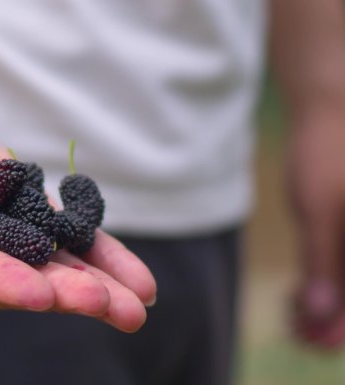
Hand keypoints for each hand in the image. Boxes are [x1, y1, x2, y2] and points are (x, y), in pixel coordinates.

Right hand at [0, 87, 156, 331]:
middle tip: (108, 307)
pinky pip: (59, 236)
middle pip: (12, 279)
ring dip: (90, 284)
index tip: (37, 292)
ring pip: (45, 265)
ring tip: (135, 304)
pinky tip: (134, 278)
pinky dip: (96, 253)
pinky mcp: (14, 213)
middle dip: (59, 292)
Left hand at [288, 115, 344, 348]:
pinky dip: (331, 282)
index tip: (311, 337)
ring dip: (331, 304)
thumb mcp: (318, 210)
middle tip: (296, 327)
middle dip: (335, 318)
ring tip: (294, 307)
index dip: (343, 328)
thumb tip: (320, 314)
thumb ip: (323, 263)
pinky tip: (303, 290)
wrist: (331, 108)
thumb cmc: (328, 152)